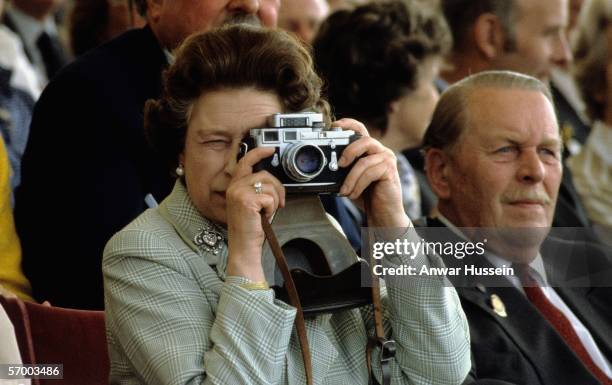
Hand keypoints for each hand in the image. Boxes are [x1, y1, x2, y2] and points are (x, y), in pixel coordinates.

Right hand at [225, 147, 285, 281]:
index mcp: (235, 186)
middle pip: (264, 174)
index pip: (245, 162)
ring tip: (266, 213)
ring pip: (269, 186)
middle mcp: (234, 187)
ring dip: (274, 201)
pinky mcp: (247, 200)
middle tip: (278, 202)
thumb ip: (256, 190)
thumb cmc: (249, 229)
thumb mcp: (252, 204)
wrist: (244, 246)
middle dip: (277, 188)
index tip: (270, 150)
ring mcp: (239, 192)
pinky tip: (264, 216)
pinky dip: (272, 208)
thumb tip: (271, 182)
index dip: (259, 153)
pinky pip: (270, 197)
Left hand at [334, 118, 409, 227]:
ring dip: (351, 178)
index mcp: (369, 150)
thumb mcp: (350, 179)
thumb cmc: (367, 195)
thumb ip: (342, 170)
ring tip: (343, 190)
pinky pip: (370, 173)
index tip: (333, 126)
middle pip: (364, 140)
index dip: (348, 124)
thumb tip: (325, 166)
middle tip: (338, 165)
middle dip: (348, 151)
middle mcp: (380, 151)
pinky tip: (352, 194)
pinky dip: (358, 185)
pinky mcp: (390, 171)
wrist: (382, 213)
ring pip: (365, 161)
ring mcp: (387, 159)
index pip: (360, 129)